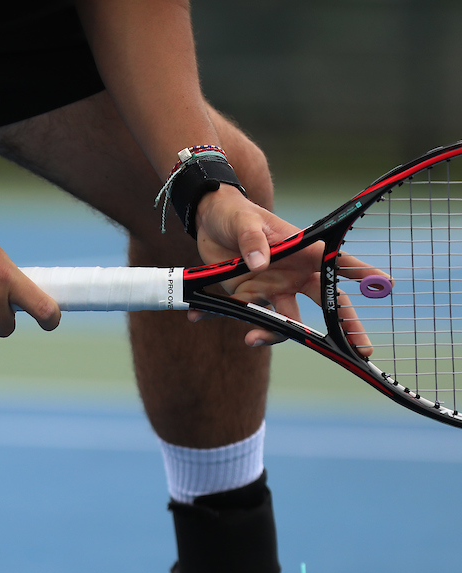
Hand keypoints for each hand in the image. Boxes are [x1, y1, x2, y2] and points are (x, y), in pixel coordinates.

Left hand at [190, 188, 384, 353]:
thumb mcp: (244, 221)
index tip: (385, 285)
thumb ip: (253, 240)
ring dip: (269, 333)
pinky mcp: (244, 296)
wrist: (209, 220)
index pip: (340, 263)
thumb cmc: (236, 214)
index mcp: (304, 252)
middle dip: (344, 327)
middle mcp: (293, 275)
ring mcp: (270, 289)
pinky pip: (234, 314)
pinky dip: (214, 316)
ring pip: (282, 320)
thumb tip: (261, 263)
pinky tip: (196, 317)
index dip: (362, 273)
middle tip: (360, 350)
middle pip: (325, 304)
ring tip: (250, 340)